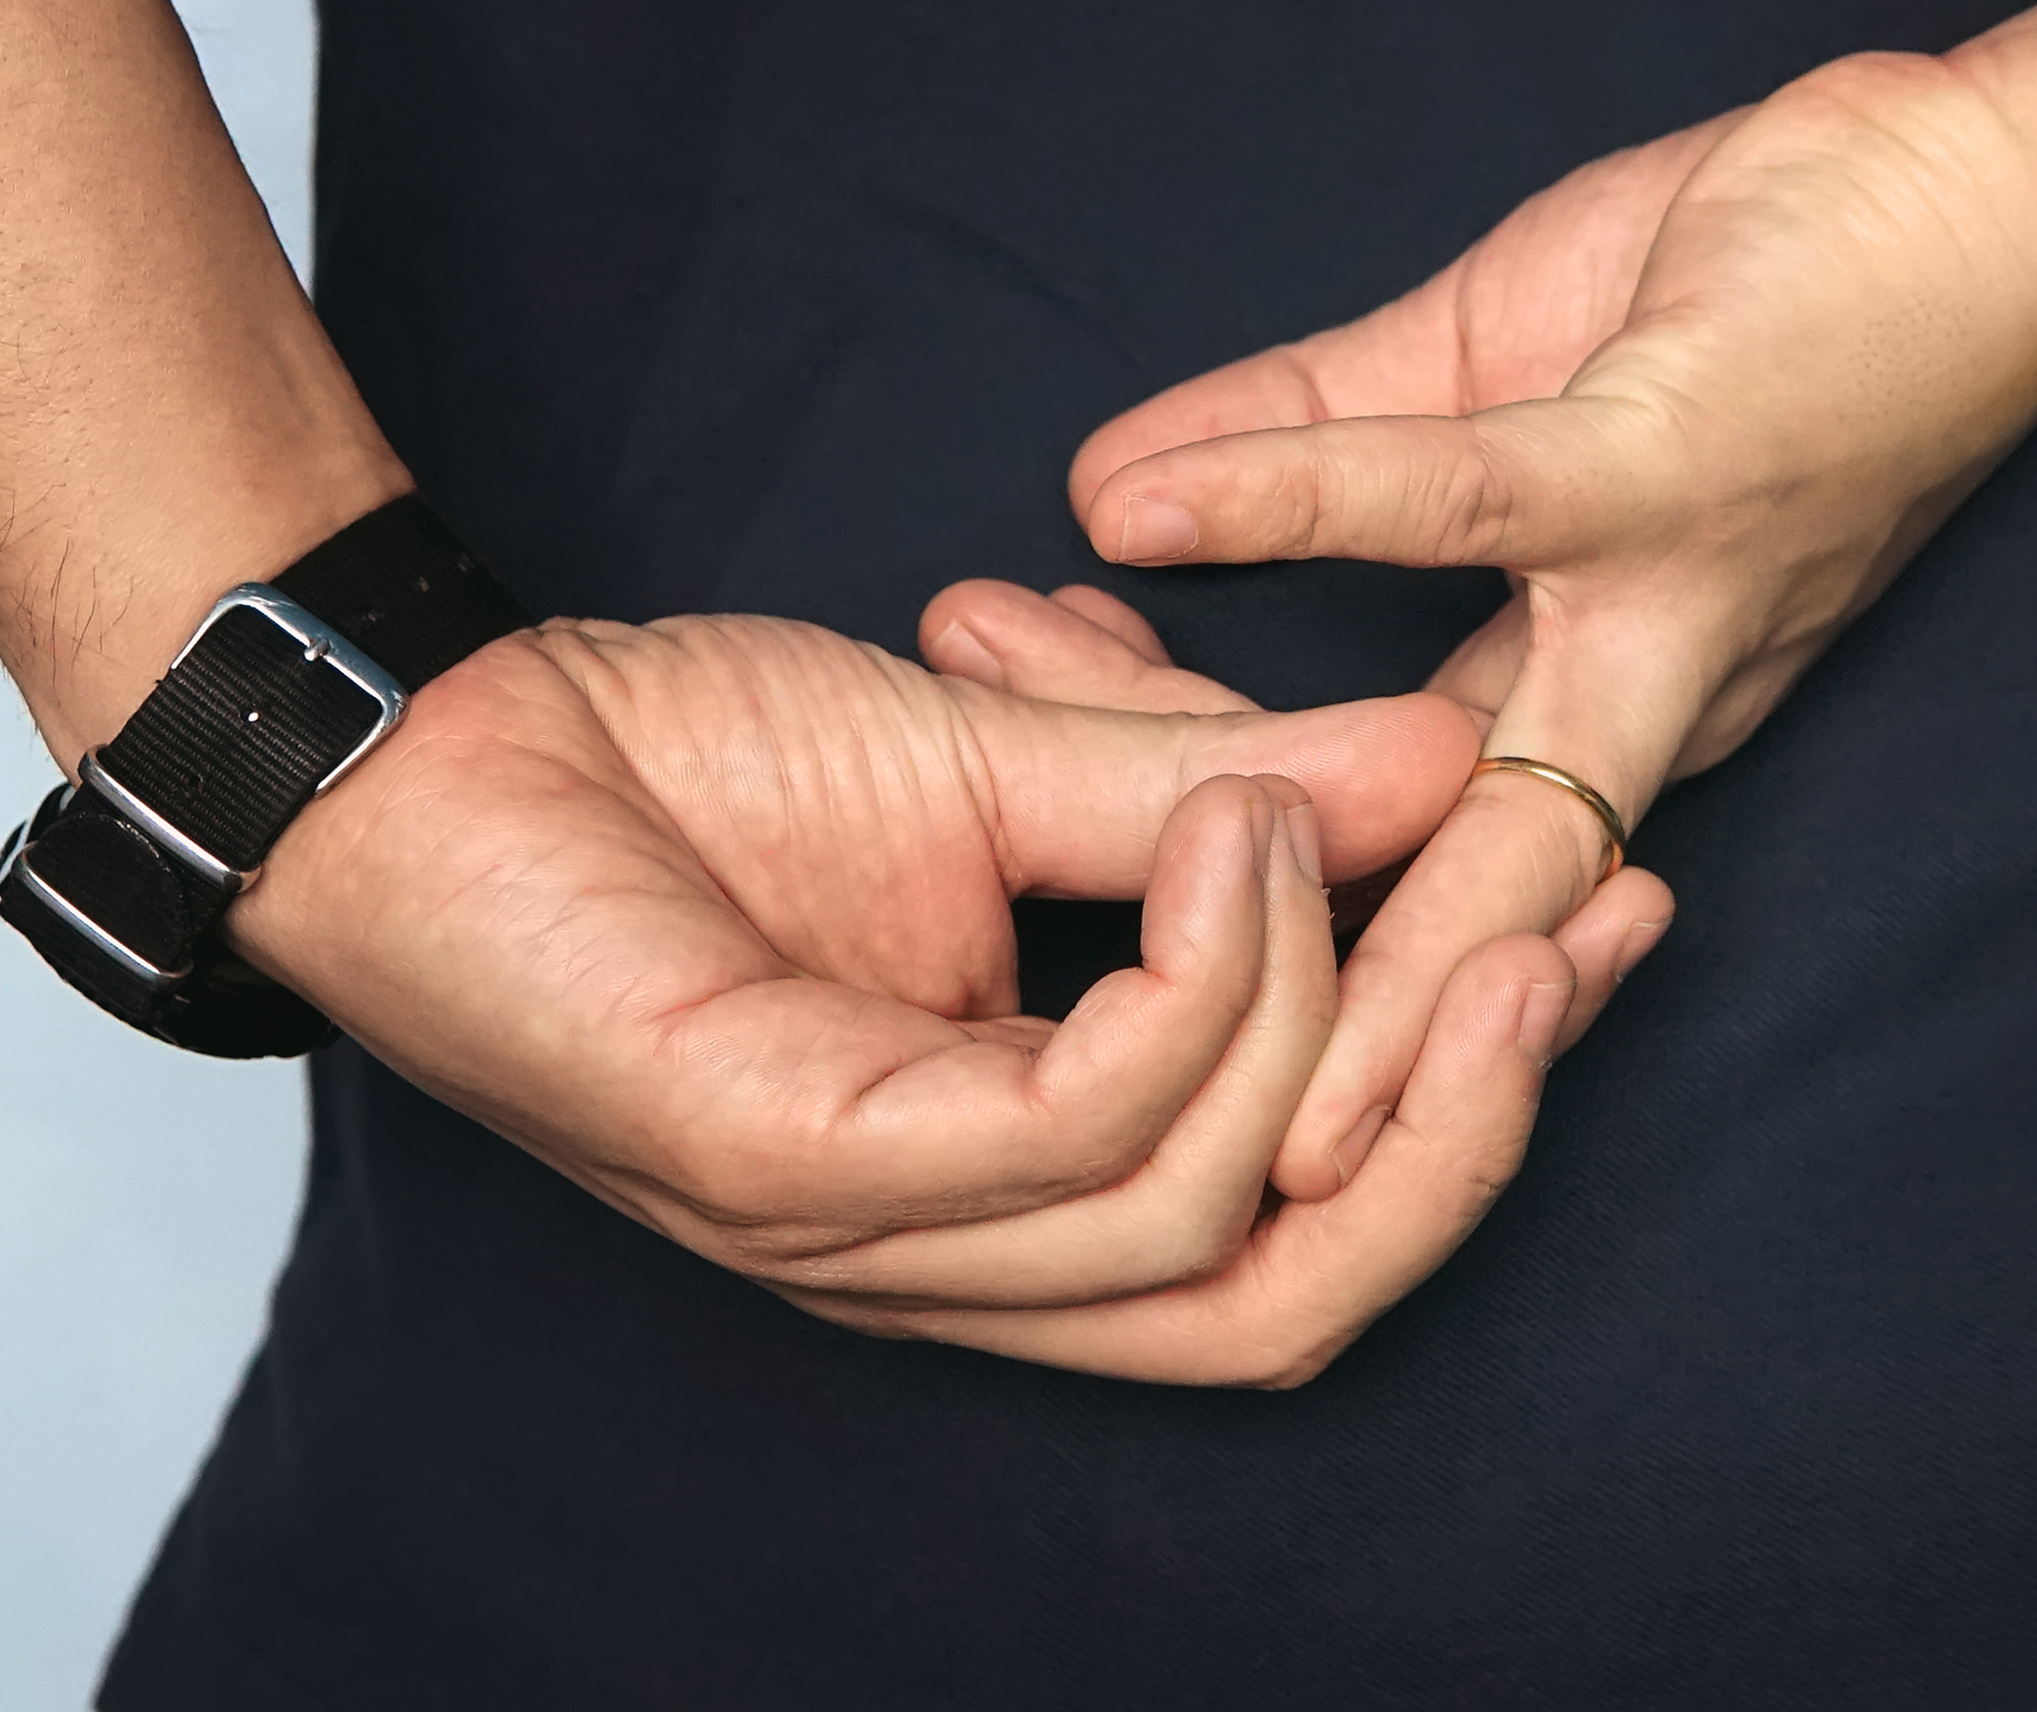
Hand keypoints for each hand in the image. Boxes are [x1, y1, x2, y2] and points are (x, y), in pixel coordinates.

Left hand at [225, 611, 1546, 1375]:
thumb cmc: (679, 770)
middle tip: (1568, 932)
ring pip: (1195, 1221)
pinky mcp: (785, 1163)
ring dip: (1314, 1011)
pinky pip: (1066, 1133)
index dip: (1478, 1099)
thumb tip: (1440, 761)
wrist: (434, 736)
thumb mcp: (1000, 760)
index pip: (1295, 1231)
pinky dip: (1190, 988)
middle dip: (1460, 1128)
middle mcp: (955, 1256)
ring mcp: (867, 1234)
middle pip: (1281, 1301)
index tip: (1603, 906)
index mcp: (1015, 1186)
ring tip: (1309, 816)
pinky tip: (1215, 831)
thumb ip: (1211, 787)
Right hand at [972, 48, 2036, 1200]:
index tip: (1002, 787)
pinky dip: (1302, 512)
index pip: (1372, 840)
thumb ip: (1307, 436)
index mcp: (1601, 711)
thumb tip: (1107, 485)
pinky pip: (1468, 509)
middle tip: (1047, 1024)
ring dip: (1320, 905)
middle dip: (1266, 1008)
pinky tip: (1149, 521)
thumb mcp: (1496, 380)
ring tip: (1148, 960)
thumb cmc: (1770, 292)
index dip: (1204, 861)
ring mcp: (1664, 612)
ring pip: (1494, 822)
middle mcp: (1641, 714)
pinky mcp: (1677, 473)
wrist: (2017, 191)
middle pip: (1443, 922)